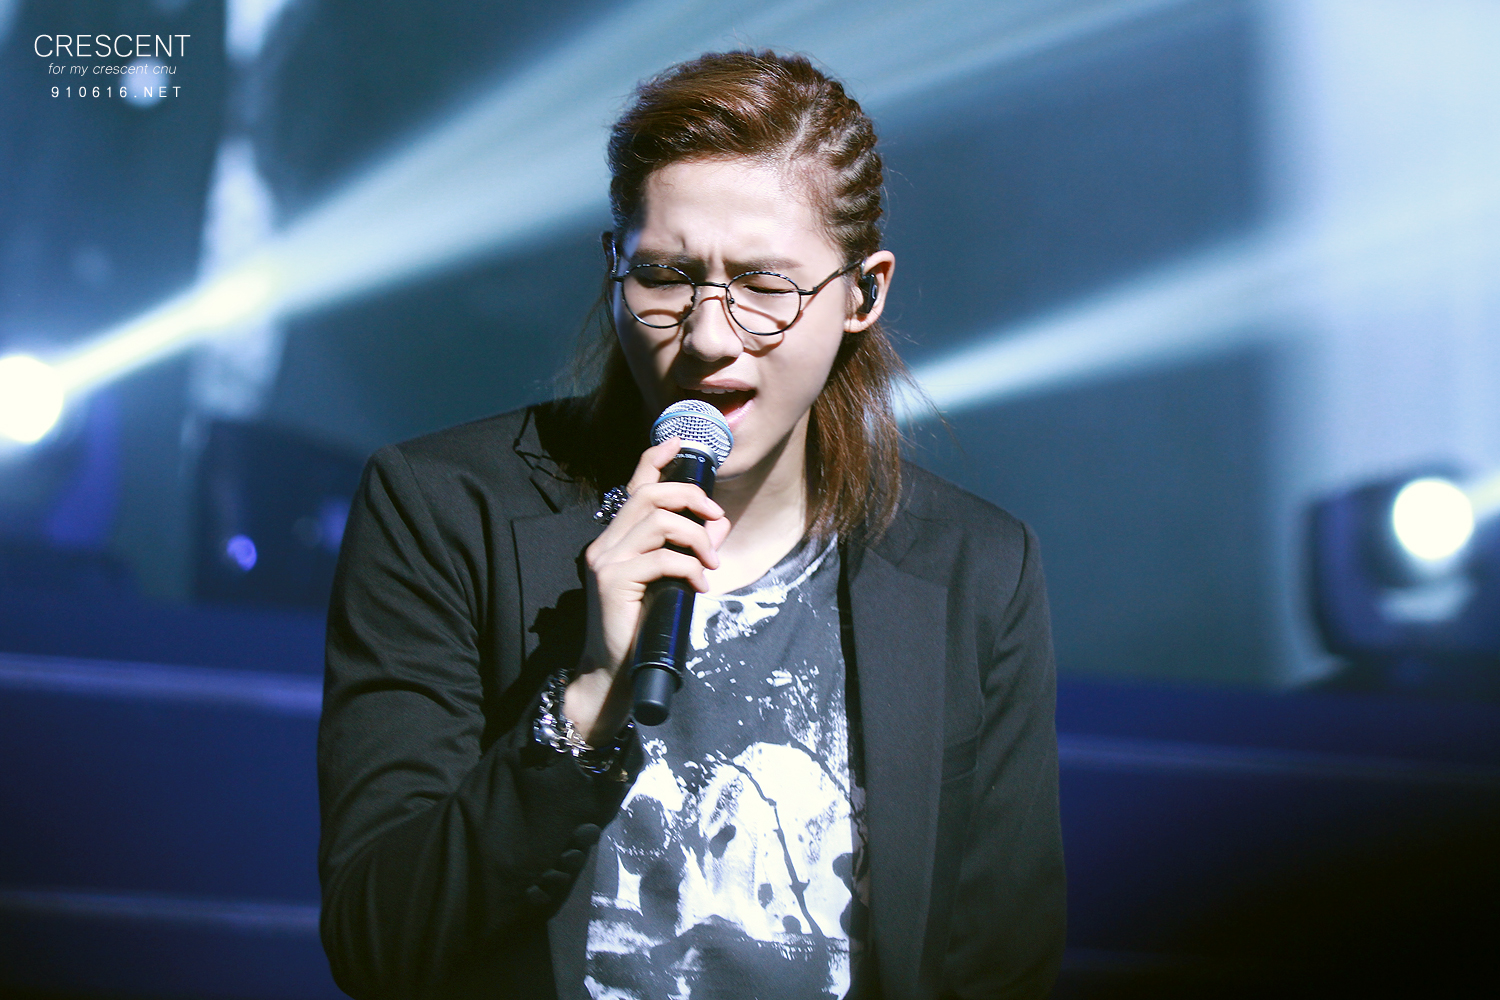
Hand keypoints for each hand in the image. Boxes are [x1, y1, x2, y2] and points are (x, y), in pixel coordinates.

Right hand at [565, 437, 730, 742]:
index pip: (634, 487)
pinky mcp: (613, 581)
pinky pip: (662, 559)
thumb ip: (687, 550)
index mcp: (615, 539)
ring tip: (710, 563)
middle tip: (716, 519)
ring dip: (696, 537)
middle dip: (691, 498)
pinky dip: (690, 568)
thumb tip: (719, 523)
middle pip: (649, 496)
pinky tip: (699, 588)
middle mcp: (605, 544)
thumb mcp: (669, 580)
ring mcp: (606, 561)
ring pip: (657, 522)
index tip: (679, 443)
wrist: (613, 672)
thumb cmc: (643, 627)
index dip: (655, 460)